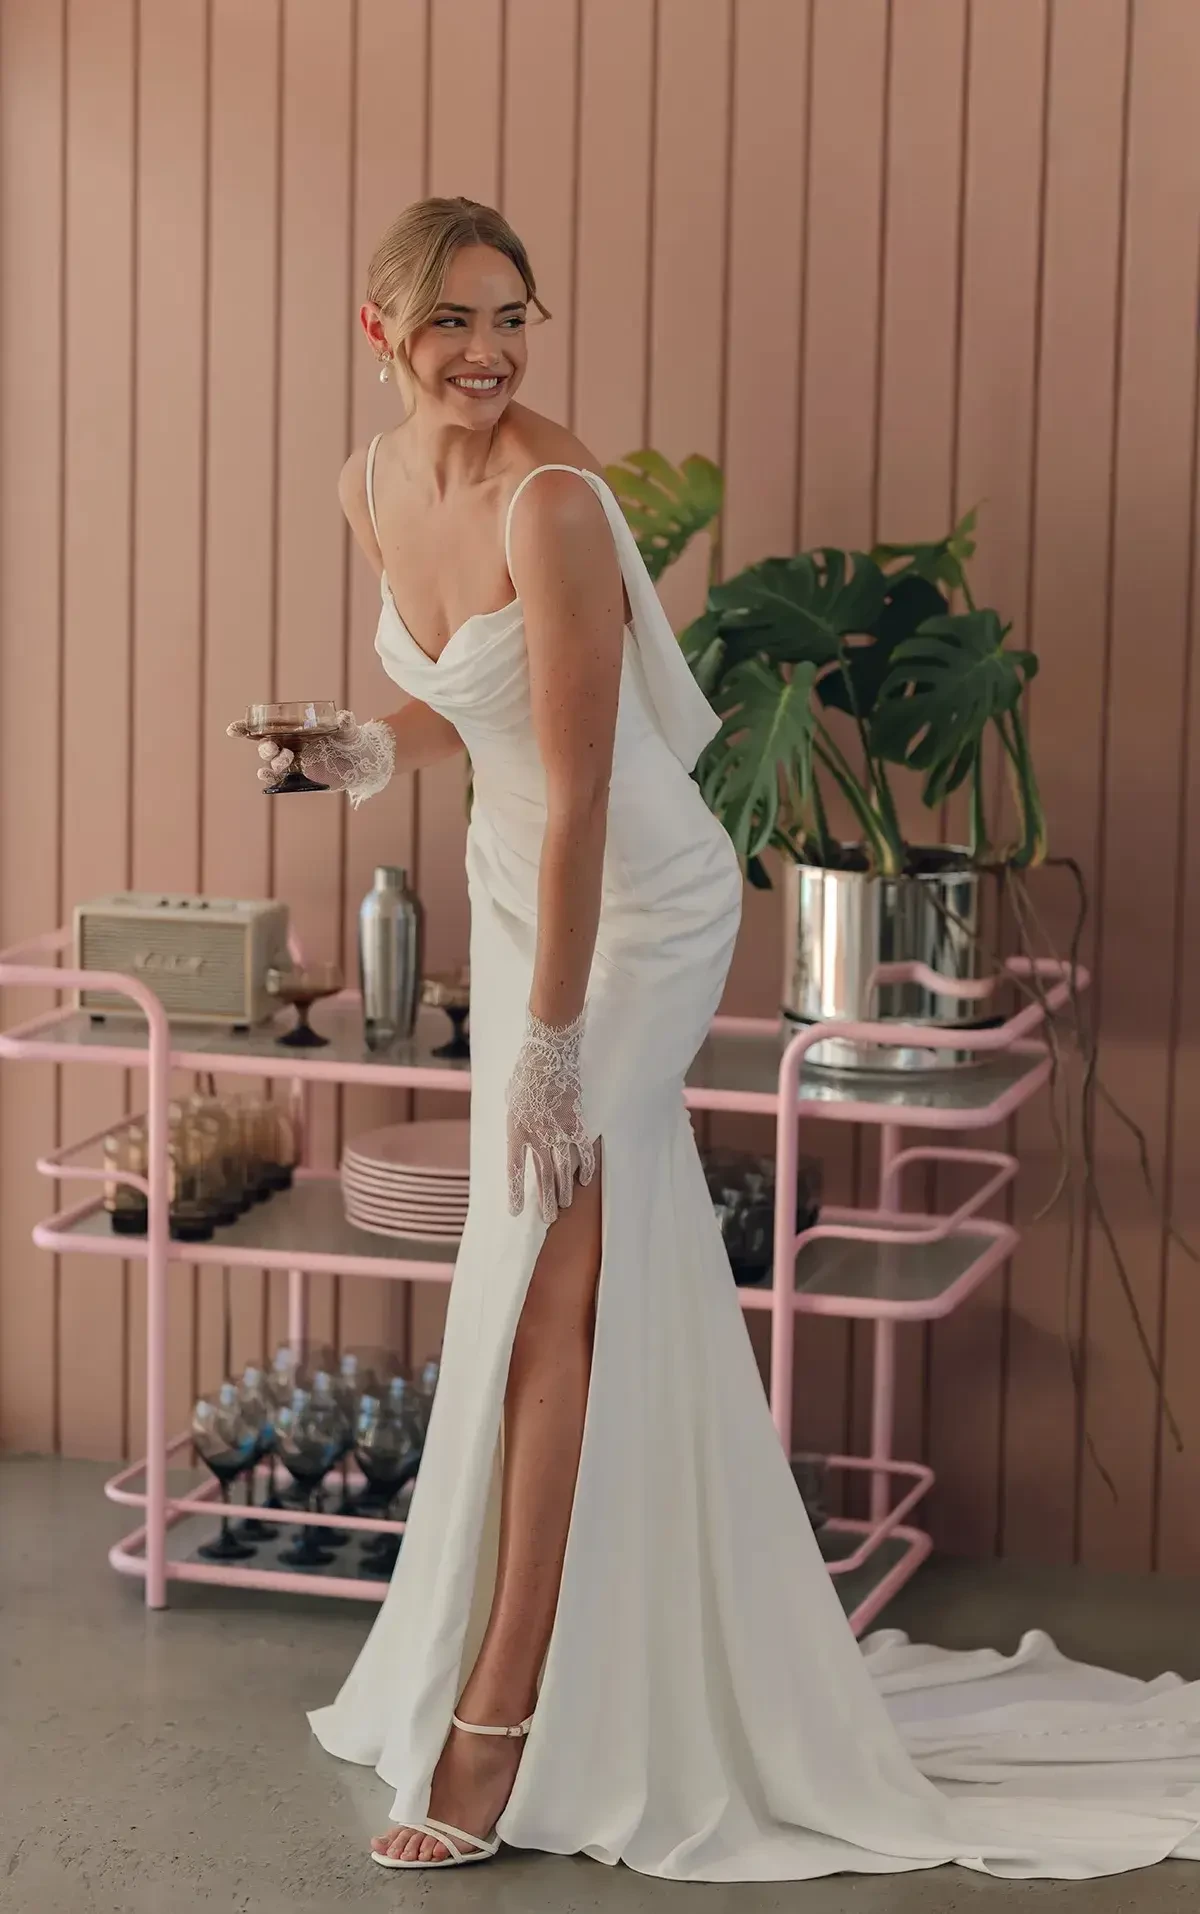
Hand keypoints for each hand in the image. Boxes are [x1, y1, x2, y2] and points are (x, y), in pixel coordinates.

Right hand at [226, 711, 394, 805]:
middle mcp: (288, 744)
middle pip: (265, 745)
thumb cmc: (349, 739)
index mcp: (293, 729)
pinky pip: (277, 779)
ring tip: (285, 759)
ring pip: (271, 762)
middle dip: (265, 747)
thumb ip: (344, 722)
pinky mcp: (297, 777)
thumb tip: (342, 718)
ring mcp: (292, 761)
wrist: (359, 761)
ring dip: (271, 762)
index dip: (246, 728)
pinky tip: (265, 775)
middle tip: (274, 747)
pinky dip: (269, 777)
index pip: (265, 727)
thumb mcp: (348, 728)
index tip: (233, 729)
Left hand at [505, 1006, 595, 1225]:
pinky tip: (584, 1181)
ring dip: (564, 1189)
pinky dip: (584, 1167)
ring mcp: (558, 1130)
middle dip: (546, 1199)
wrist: (549, 1053)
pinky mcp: (576, 1123)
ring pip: (562, 1168)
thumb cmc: (526, 1073)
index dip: (516, 1191)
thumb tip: (520, 1138)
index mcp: (515, 1129)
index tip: (516, 1211)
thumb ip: (516, 1122)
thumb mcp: (511, 1100)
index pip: (515, 1168)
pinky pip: (582, 1151)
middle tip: (549, 1217)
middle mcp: (537, 1135)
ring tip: (565, 1205)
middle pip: (542, 1175)